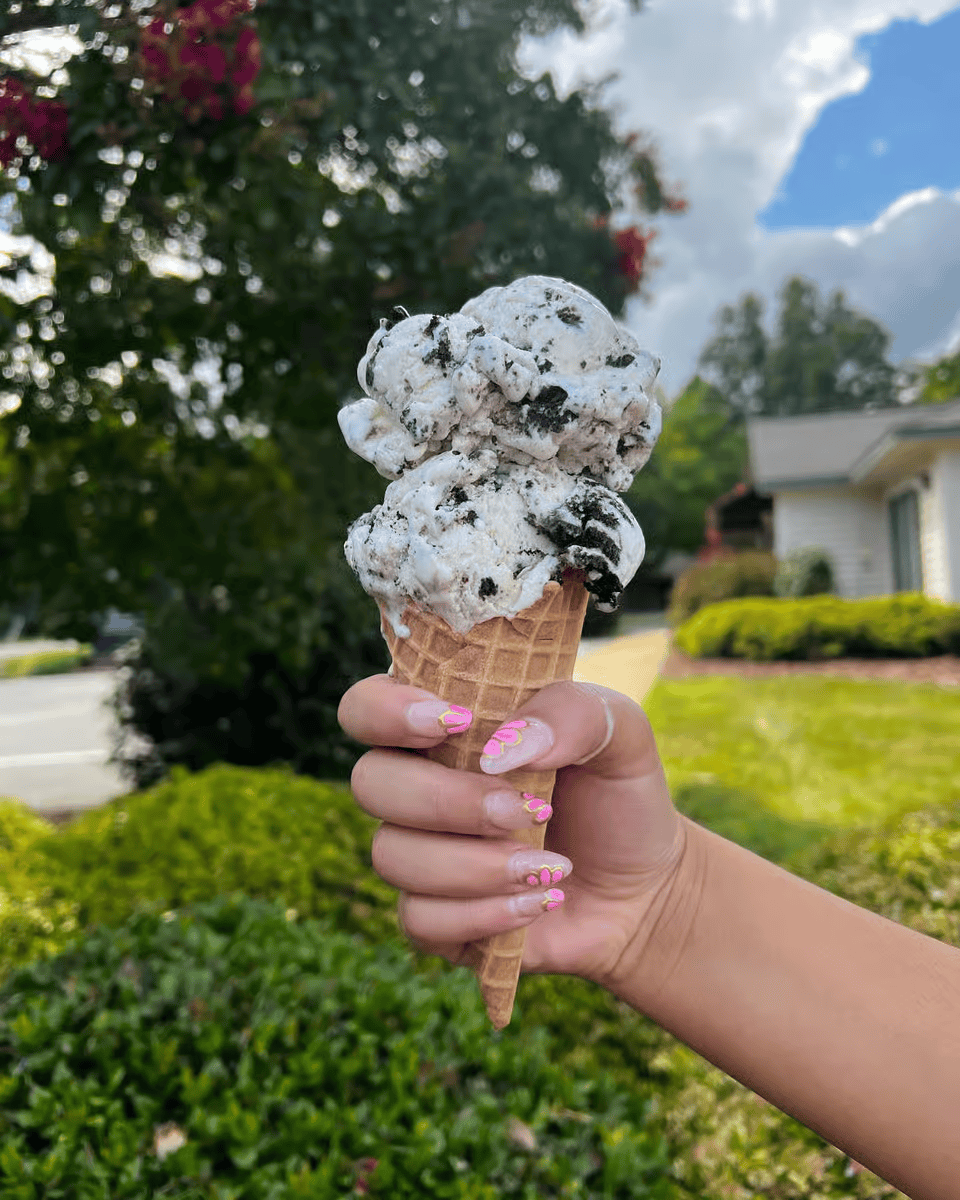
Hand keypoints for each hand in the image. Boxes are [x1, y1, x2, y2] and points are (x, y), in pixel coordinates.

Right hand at [337, 675, 690, 989]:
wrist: (646, 888)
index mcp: (444, 729)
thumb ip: (572, 712)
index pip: (366, 707)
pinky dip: (485, 914)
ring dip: (476, 864)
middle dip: (449, 800)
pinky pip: (419, 919)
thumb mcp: (619, 733)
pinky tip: (539, 902)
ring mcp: (420, 855)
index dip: (386, 711)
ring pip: (392, 855)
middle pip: (370, 782)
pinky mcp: (433, 920)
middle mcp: (417, 788)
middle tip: (527, 809)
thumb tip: (502, 748)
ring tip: (549, 864)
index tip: (455, 722)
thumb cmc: (618, 796)